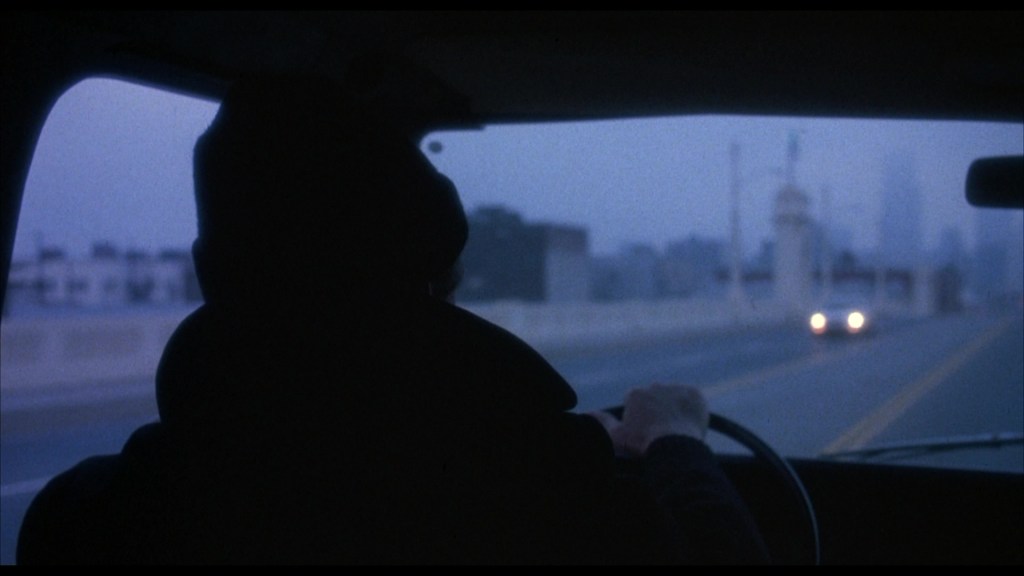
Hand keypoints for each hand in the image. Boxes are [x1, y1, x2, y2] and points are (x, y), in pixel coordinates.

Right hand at [589, 383, 709, 456]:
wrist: (674, 447)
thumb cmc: (642, 444)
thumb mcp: (616, 436)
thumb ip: (602, 422)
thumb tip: (587, 413)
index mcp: (635, 393)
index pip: (636, 402)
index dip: (640, 418)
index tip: (645, 433)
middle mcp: (655, 385)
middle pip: (655, 398)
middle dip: (657, 410)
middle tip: (661, 433)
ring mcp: (676, 388)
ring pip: (674, 397)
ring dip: (674, 408)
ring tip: (676, 430)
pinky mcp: (695, 394)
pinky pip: (692, 398)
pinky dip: (691, 408)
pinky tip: (688, 424)